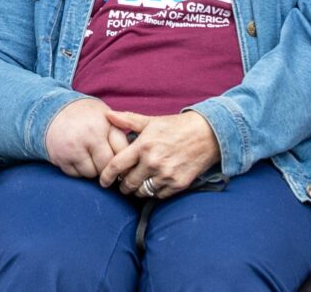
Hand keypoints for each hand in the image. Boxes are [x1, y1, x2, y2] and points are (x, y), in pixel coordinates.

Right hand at [44, 98, 130, 179]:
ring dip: (94, 170)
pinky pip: (77, 175)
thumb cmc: (85, 115)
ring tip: (91, 158)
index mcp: (104, 124)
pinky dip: (79, 171)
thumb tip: (135, 153)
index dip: (126, 160)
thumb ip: (119, 131)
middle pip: (108, 166)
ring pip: (92, 173)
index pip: (122, 151)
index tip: (126, 164)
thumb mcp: (105, 115)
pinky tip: (79, 159)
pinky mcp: (61, 158)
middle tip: (109, 166)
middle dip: (109, 169)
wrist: (52, 110)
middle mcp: (89, 136)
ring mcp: (74, 148)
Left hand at [100, 110, 220, 198]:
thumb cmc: (176, 126)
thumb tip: (108, 115)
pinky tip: (154, 184)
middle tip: (123, 183)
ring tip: (138, 184)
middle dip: (123, 185)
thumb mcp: (151, 121)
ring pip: (142, 192)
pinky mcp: (178, 184)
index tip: (104, 181)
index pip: (116, 166)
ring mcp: (166, 175)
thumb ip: (128, 120)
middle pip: (128, 183)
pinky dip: (154, 192)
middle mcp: (153, 162)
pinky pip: (158, 195)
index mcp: (143, 145)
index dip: (106, 176)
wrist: (207, 134)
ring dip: (137, 190)